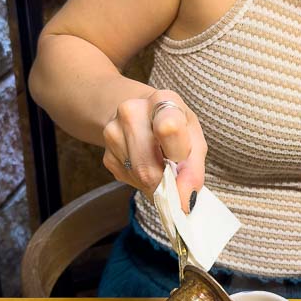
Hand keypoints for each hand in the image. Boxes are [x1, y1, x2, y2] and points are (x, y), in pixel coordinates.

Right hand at [102, 90, 206, 211]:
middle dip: (166, 183)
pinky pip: (128, 180)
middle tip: (178, 182)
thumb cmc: (175, 126)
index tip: (185, 171)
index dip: (179, 157)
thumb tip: (184, 200)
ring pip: (138, 176)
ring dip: (155, 183)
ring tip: (163, 167)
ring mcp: (113, 133)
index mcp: (161, 100)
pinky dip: (143, 182)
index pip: (168, 129)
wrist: (141, 114)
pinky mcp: (106, 155)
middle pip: (148, 164)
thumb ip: (193, 169)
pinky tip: (148, 166)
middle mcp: (131, 111)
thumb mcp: (194, 138)